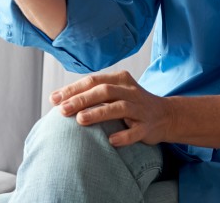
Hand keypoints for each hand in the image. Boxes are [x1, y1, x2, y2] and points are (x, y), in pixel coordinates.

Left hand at [51, 71, 173, 146]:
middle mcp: (130, 91)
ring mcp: (140, 109)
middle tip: (62, 110)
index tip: (54, 99)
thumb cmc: (131, 104)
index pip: (93, 80)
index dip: (73, 89)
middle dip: (81, 99)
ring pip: (119, 107)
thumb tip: (56, 99)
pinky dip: (124, 136)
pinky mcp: (148, 126)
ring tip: (80, 120)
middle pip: (104, 91)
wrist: (165, 115)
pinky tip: (111, 141)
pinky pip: (136, 131)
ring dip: (99, 113)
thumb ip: (91, 93)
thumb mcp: (114, 92)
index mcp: (120, 79)